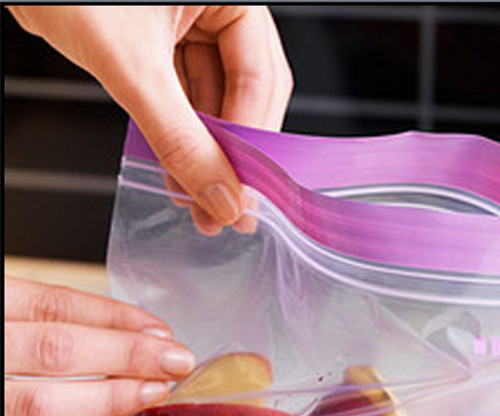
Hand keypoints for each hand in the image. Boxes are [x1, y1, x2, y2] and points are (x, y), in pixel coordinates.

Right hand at [5, 276, 195, 415]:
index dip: (115, 318)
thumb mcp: (4, 307)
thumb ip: (42, 317)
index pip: (54, 306)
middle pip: (57, 351)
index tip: (160, 330)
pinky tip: (113, 411)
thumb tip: (124, 331)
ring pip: (43, 404)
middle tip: (175, 362)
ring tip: (154, 390)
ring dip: (110, 398)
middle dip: (128, 357)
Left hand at [7, 5, 292, 233]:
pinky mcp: (161, 43)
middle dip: (229, 154)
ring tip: (197, 197)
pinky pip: (183, 98)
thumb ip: (177, 135)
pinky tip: (175, 168)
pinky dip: (178, 134)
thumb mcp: (131, 64)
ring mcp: (190, 25)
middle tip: (223, 204)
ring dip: (203, 153)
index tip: (242, 193)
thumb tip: (217, 194)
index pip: (260, 80)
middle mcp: (216, 9)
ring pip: (213, 101)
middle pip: (244, 95)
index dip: (252, 144)